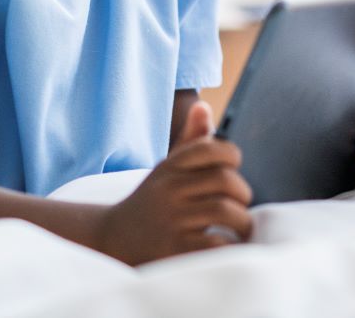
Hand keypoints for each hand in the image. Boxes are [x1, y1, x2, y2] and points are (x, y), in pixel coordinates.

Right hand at [92, 101, 252, 264]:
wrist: (112, 241)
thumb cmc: (151, 201)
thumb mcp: (166, 169)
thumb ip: (189, 140)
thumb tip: (203, 105)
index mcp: (170, 168)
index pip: (210, 148)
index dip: (231, 155)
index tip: (232, 170)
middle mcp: (169, 191)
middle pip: (224, 180)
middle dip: (243, 193)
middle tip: (241, 205)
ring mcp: (170, 221)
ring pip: (224, 211)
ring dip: (243, 222)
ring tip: (241, 229)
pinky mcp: (173, 250)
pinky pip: (215, 244)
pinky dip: (229, 246)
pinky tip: (227, 247)